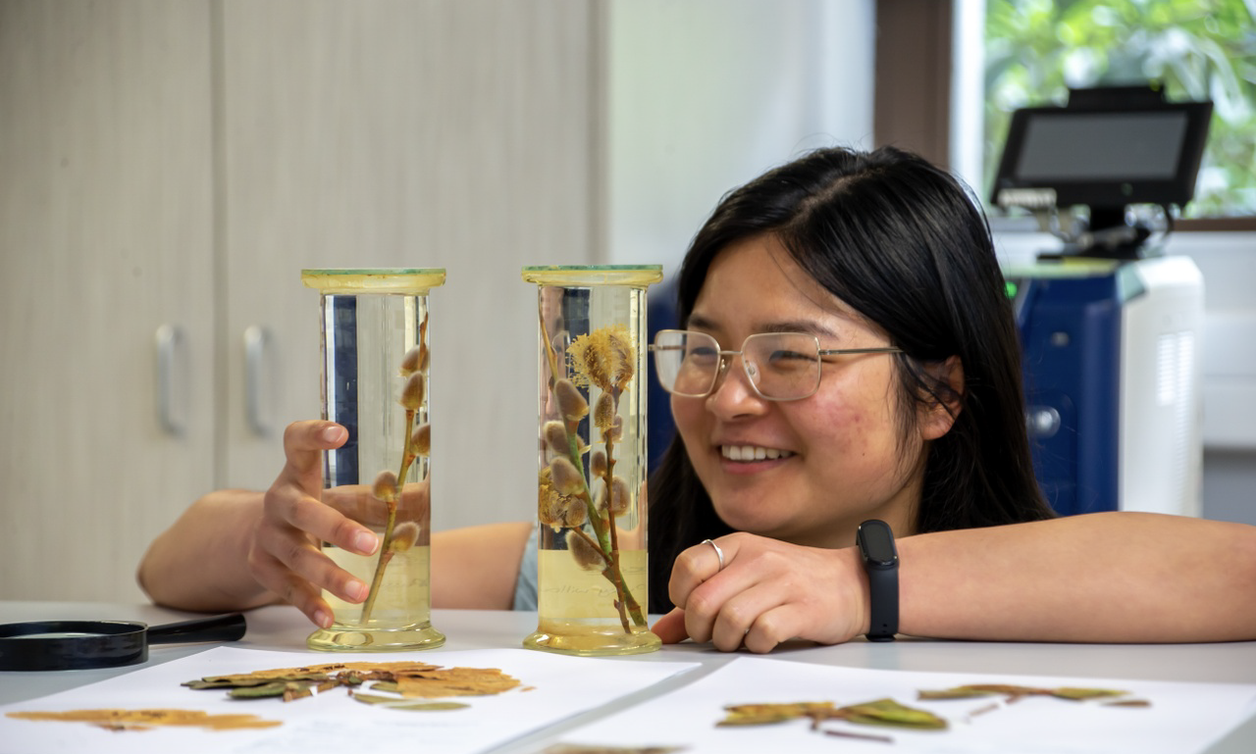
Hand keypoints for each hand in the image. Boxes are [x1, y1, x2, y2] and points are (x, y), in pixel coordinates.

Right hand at [246, 420, 392, 627]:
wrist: (259, 534)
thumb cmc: (314, 508)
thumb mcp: (340, 495)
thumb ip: (379, 495)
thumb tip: (427, 492)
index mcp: (298, 474)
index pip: (297, 442)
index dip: (314, 434)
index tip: (340, 433)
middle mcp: (279, 502)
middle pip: (303, 512)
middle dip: (337, 529)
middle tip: (371, 545)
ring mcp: (268, 537)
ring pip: (297, 556)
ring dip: (330, 576)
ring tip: (360, 592)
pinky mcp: (264, 569)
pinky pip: (287, 589)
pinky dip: (310, 604)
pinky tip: (330, 617)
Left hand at [652, 532, 869, 652]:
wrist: (854, 584)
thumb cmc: (793, 582)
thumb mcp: (746, 577)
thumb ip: (701, 600)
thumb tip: (661, 633)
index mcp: (739, 545)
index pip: (687, 566)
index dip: (680, 596)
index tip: (693, 608)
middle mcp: (758, 559)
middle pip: (702, 601)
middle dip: (700, 630)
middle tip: (713, 635)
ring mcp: (782, 583)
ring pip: (729, 620)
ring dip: (726, 641)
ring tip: (738, 640)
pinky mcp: (803, 610)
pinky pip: (762, 633)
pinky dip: (756, 646)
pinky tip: (763, 641)